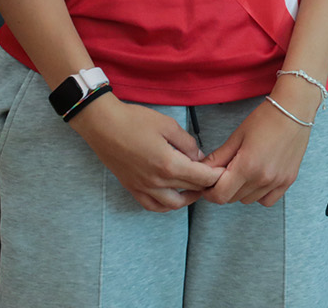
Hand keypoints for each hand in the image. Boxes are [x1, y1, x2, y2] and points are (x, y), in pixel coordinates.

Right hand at [68, 94, 221, 211]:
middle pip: (190, 190)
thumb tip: (199, 157)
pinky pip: (152, 206)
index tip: (224, 171)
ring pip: (173, 205)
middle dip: (206, 184)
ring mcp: (143, 187)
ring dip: (188, 198)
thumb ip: (188, 143)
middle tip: (214, 176)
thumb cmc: (135, 121)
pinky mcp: (132, 188)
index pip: (201, 178)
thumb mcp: (169, 125)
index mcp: (169, 164)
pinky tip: (173, 195)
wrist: (103, 125)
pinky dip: (166, 205)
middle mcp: (157, 181)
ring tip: (196, 187)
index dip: (216, 175)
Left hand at [200, 95, 318, 206]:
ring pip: (248, 200)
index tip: (207, 183)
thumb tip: (201, 171)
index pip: (220, 195)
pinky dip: (258, 194)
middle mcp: (263, 178)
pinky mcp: (288, 180)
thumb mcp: (237, 136)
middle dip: (223, 189)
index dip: (209, 192)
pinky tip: (257, 179)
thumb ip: (218, 158)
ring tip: (242, 172)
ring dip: (240, 191)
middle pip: (232, 199)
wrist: (295, 110)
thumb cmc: (266, 118)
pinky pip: (267, 200)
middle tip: (223, 174)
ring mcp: (278, 181)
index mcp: (247, 166)